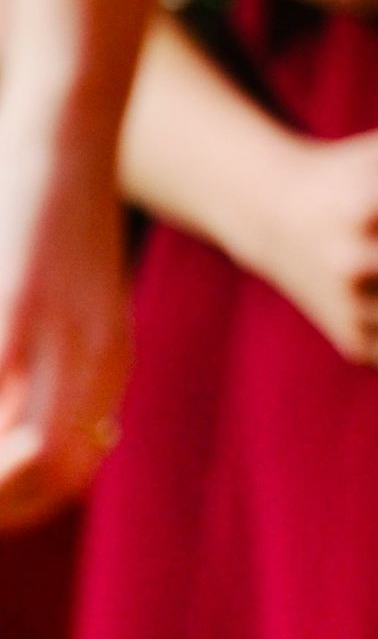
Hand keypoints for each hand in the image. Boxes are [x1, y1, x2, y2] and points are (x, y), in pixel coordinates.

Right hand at [0, 124, 130, 529]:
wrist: (72, 132)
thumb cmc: (51, 218)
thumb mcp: (69, 298)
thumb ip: (59, 363)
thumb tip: (28, 433)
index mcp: (106, 364)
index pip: (69, 477)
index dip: (13, 506)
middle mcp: (93, 358)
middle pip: (51, 480)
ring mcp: (57, 331)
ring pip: (29, 453)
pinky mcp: (17, 301)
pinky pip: (1, 379)